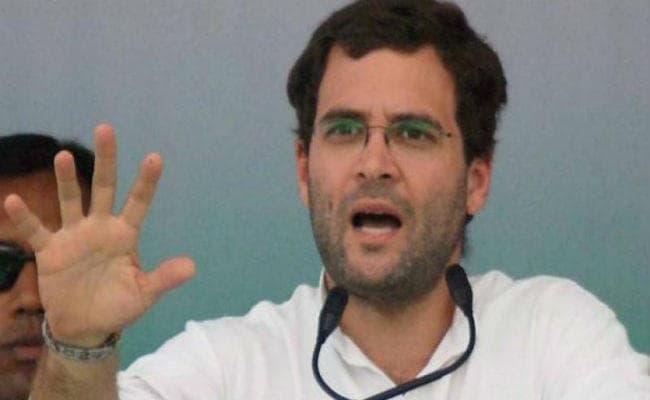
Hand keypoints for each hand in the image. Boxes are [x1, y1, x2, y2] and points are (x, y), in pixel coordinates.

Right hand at [2, 124, 194, 345]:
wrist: (85, 327)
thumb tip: (192, 267)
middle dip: (106, 160)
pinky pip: (35, 232)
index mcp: (125, 235)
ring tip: (62, 155)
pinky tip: (13, 201)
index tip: (155, 157)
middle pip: (104, 187)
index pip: (138, 202)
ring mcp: (74, 236)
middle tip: (106, 129)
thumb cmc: (119, 306)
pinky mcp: (50, 252)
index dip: (146, 181)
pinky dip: (24, 219)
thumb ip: (164, 278)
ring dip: (65, 180)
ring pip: (70, 201)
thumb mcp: (144, 293)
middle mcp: (100, 228)